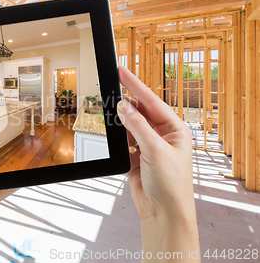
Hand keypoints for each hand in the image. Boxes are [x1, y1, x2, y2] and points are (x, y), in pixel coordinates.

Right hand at [117, 66, 198, 260]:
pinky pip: (124, 139)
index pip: (152, 101)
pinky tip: (113, 129)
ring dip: (120, 119)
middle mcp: (163, 135)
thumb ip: (138, 126)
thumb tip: (124, 106)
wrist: (163, 212)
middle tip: (110, 85)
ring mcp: (149, 146)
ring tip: (109, 108)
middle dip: (126, 100)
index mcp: (176, 129)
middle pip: (141, 111)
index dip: (136, 85)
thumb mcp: (156, 150)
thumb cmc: (171, 184)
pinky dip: (118, 134)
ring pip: (130, 124)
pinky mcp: (136, 157)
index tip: (122, 71)